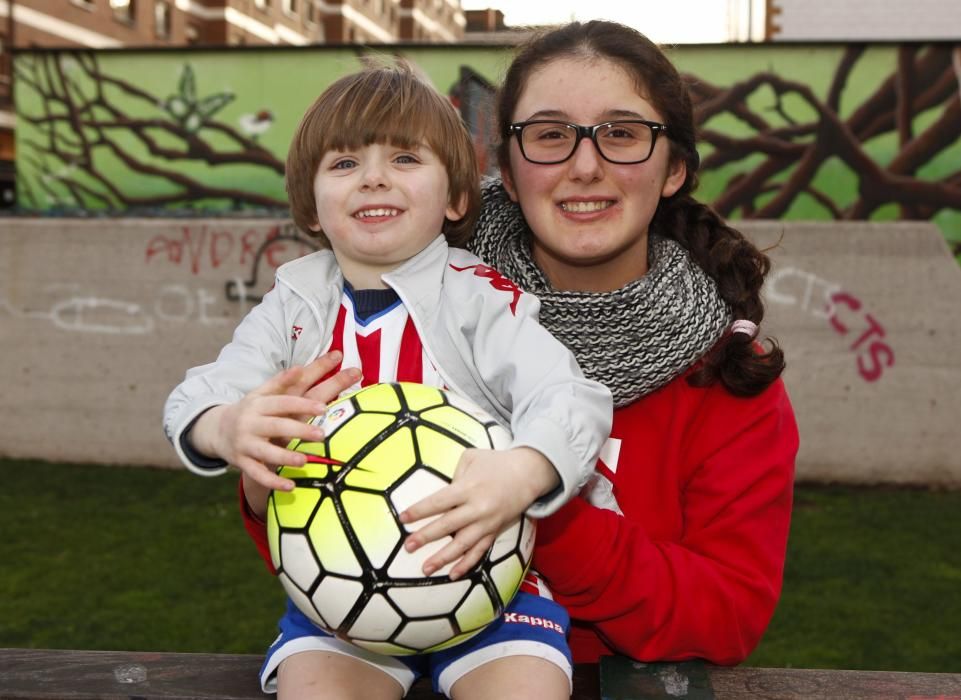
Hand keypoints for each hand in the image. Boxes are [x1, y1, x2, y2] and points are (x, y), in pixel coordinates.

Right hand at [192, 351, 360, 494]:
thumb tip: (302, 367)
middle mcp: (249, 424)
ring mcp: (244, 445)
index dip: (302, 405)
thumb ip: (282, 381)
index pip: (282, 403)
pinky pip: (257, 474)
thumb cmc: (250, 410)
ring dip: (285, 457)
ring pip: (265, 452)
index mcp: (258, 404)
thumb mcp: (261, 393)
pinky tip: (290, 486)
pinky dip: (273, 481)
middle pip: (276, 427)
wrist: (216, 430)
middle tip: (322, 434)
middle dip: (299, 431)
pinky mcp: (241, 463)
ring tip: (305, 461)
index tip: (323, 408)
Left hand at [399, 447, 557, 579]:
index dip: (420, 511)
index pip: (439, 502)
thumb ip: (454, 473)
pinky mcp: (495, 531)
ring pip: (462, 544)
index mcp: (468, 488)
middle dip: (426, 536)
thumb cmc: (496, 462)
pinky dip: (466, 564)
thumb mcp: (472, 457)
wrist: (528, 473)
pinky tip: (452, 574)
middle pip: (447, 525)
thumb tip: (443, 496)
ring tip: (425, 567)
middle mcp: (477, 508)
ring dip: (443, 558)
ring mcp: (487, 522)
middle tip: (408, 546)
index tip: (403, 519)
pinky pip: (480, 551)